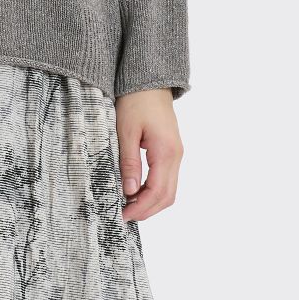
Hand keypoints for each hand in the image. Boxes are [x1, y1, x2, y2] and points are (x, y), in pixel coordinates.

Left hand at [115, 89, 182, 221]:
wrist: (150, 83)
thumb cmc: (136, 102)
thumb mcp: (126, 132)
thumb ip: (129, 162)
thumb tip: (129, 191)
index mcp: (166, 152)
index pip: (157, 191)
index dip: (140, 208)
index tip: (122, 215)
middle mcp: (176, 156)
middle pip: (167, 196)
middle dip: (147, 210)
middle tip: (124, 215)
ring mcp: (176, 155)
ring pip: (169, 190)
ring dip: (150, 203)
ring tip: (127, 206)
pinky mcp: (171, 153)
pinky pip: (166, 180)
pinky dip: (153, 191)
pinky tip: (135, 192)